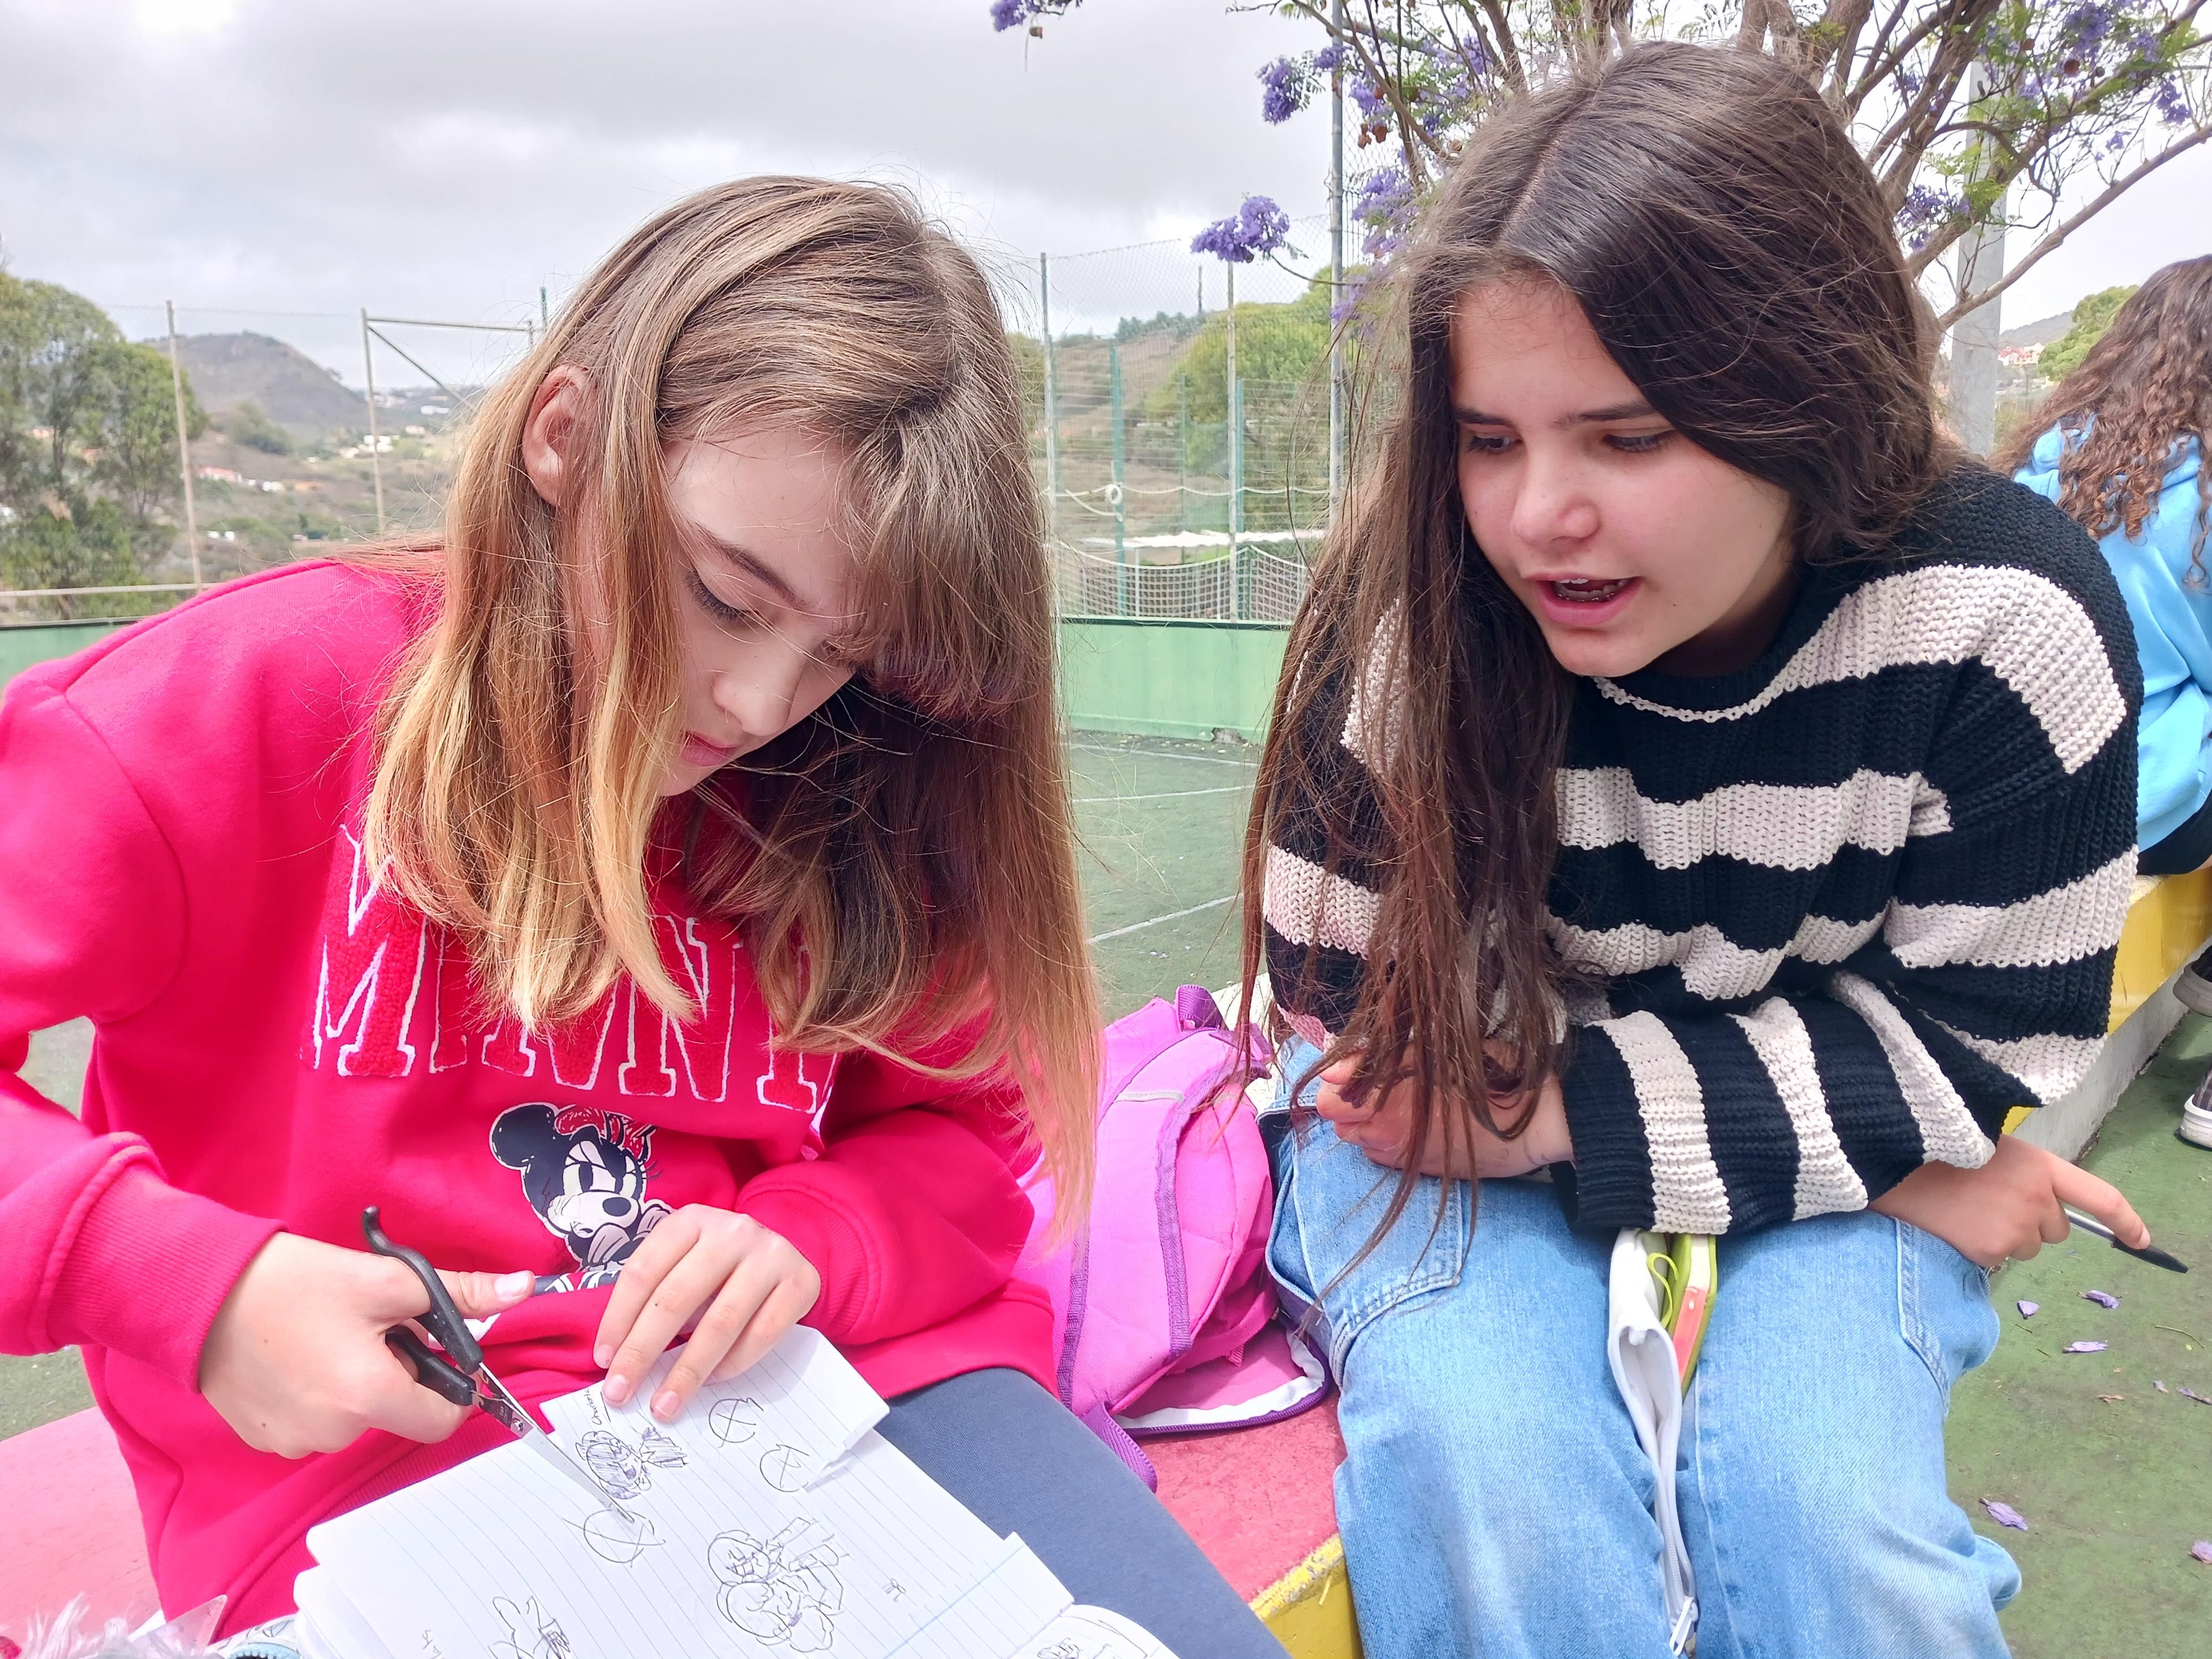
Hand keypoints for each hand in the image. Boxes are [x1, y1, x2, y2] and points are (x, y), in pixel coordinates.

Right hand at [199, 1232, 534, 1457]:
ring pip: (355, 1417)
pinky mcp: (265, 1439)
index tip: (432, 1347)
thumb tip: (522, 1289)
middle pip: (397, 1411)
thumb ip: (461, 1294)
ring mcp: (295, 1442)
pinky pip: (315, 1423)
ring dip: (356, 1382)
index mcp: (370, 1397)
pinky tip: (296, 1356)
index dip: (449, 1384)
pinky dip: (318, 1394)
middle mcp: (334, 1434)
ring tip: (326, 1336)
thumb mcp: (389, 1280)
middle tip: (367, 1327)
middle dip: (398, 1372)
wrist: (201, 1292)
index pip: (442, 1420)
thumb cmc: (293, 1282)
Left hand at [593, 1206, 821, 1421]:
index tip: (604, 1361)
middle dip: (643, 1351)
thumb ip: (655, 1297)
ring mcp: (771, 1254)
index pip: (643, 1272)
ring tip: (665, 1404)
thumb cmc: (718, 1267)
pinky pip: (762, 1334)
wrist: (783, 1252)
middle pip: (676, 1297)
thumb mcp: (683, 1263)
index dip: (618, 1319)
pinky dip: (732, 1364)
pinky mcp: (801, 1282)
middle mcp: (733, 1231)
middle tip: (621, 1393)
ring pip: (720, 1321)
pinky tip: (711, 1381)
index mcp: (691, 1220)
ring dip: (687, 1371)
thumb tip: (619, 1361)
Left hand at [1316, 1050, 1573, 1179]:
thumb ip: (1376, 1061)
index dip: (1338, 1083)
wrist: (1541, 1120)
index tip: (1350, 1068)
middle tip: (1379, 1079)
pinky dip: (1389, 1137)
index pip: (1331, 1103)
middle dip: (1352, 1102)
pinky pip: (1385, 1153)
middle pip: (1342, 1123)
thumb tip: (1328, 1071)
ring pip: (1363, 1139)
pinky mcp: (1420, 1169)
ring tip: (1403, 1098)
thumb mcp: (1432, 1051)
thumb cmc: (1491, 1073)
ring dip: (1370, 1120)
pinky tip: (1416, 1119)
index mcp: (1388, 1107)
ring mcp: (1404, 1158)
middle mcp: (1389, 1140)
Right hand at [1869, 1134, 2150, 1269]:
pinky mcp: (1989, 1250)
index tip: (2142, 1241)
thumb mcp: (1987, 1146)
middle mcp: (2035, 1198)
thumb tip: (2040, 1207)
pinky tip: (1953, 1225)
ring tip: (1964, 1210)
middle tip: (1987, 1200)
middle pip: (2055, 1229)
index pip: (2099, 1196)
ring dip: (2004, 1236)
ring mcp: (2013, 1227)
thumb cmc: (1935, 1147)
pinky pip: (1997, 1259)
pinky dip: (1979, 1248)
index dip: (2126, 1220)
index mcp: (2039, 1166)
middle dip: (2031, 1222)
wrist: (1887, 1160)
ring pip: (2025, 1247)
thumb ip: (2022, 1173)